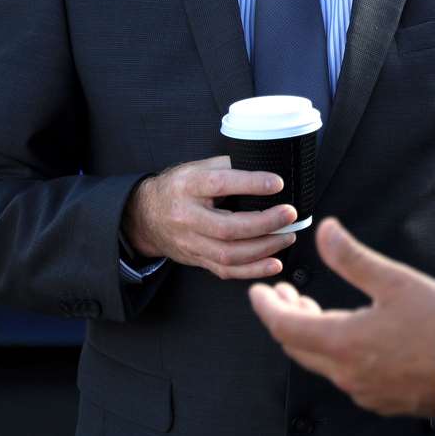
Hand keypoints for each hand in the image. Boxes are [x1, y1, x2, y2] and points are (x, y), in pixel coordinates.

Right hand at [122, 155, 297, 279]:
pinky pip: (226, 270)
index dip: (250, 184)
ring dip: (264, 248)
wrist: (146, 215)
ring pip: (228, 254)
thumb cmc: (178, 188)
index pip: (220, 184)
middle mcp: (187, 217)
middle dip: (264, 223)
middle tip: (289, 215)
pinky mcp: (197, 259)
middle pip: (227, 227)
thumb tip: (263, 165)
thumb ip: (228, 166)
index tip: (277, 183)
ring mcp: (191, 242)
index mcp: (188, 186)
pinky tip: (274, 263)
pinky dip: (253, 270)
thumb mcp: (197, 168)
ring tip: (287, 236)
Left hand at [249, 217, 434, 417]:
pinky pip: (343, 374)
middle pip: (297, 346)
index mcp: (342, 342)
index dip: (265, 306)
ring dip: (308, 333)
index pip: (283, 326)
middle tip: (284, 293)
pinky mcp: (379, 398)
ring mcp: (362, 390)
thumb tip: (326, 231)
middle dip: (284, 316)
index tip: (257, 291)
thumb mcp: (394, 281)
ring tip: (312, 308)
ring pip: (319, 361)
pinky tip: (348, 333)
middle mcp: (345, 372)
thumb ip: (353, 258)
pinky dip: (332, 350)